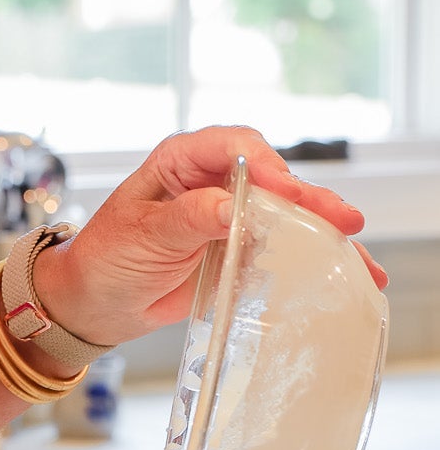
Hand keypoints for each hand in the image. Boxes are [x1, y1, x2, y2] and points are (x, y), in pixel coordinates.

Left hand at [32, 126, 387, 350]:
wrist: (95, 302)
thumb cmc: (105, 257)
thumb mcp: (140, 235)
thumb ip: (186, 219)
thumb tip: (231, 208)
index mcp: (181, 162)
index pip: (231, 147)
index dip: (263, 165)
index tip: (283, 191)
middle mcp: (212, 181)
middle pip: (270, 178)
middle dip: (308, 198)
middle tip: (341, 219)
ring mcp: (230, 214)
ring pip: (285, 212)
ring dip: (321, 229)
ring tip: (355, 250)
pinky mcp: (239, 247)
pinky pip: (281, 245)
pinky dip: (312, 256)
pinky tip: (344, 270)